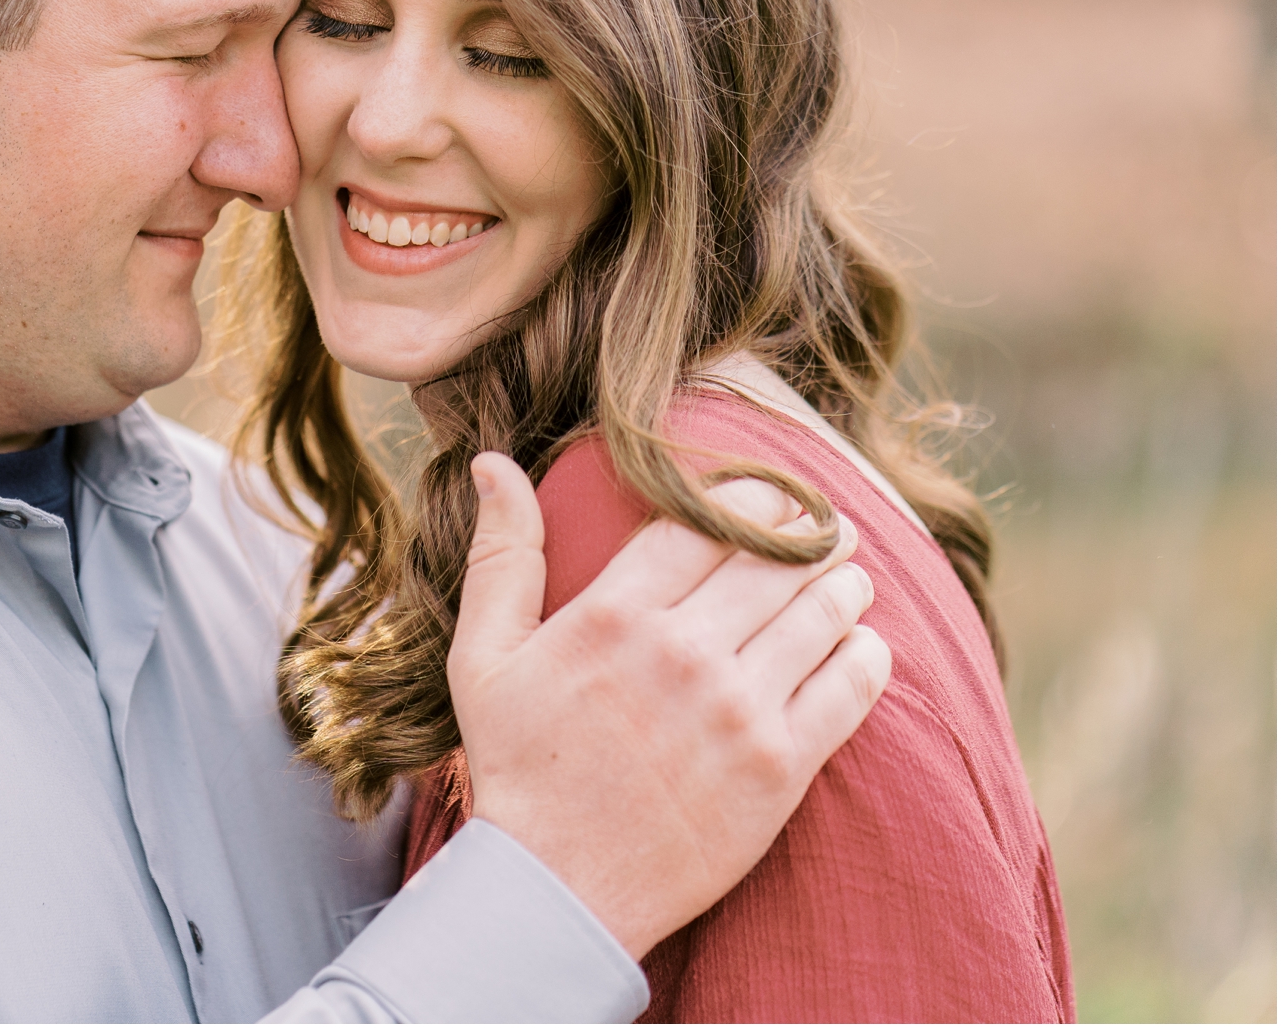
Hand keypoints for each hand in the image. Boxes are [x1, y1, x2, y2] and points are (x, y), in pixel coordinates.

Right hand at [449, 452, 889, 959]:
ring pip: (820, 612)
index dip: (749, 495)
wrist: (557, 888)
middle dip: (809, 531)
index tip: (772, 493)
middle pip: (773, 557)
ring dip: (844, 583)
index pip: (704, 519)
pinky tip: (862, 644)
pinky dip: (866, 654)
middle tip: (828, 527)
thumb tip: (494, 463)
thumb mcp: (484, 655)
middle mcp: (681, 653)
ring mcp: (735, 710)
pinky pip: (849, 688)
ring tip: (849, 576)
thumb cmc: (518, 765)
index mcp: (613, 615)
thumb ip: (501, 554)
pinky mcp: (778, 767)